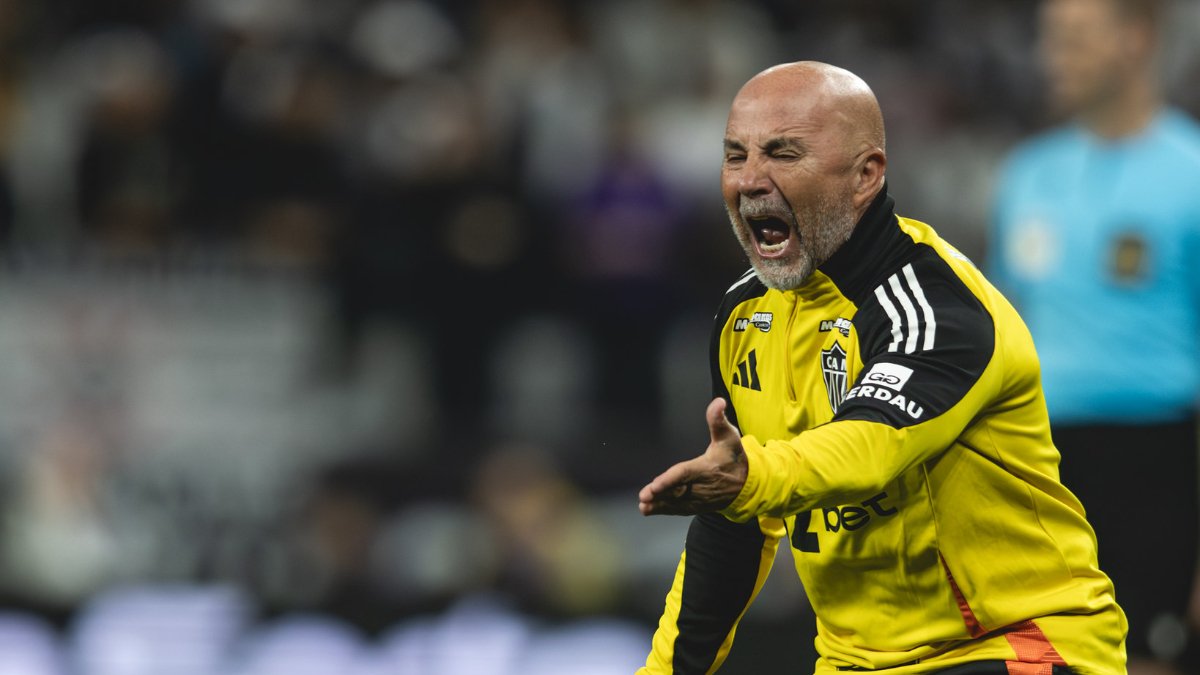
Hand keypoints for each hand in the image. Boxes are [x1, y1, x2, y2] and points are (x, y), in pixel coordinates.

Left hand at [638, 398, 747, 515]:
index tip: (655, 484)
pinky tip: (648, 510)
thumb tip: (718, 402)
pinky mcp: (697, 505)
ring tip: (643, 506)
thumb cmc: (734, 456)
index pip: (686, 474)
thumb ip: (719, 420)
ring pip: (677, 502)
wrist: (747, 483)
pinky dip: (664, 510)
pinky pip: (679, 509)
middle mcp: (702, 486)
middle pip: (678, 491)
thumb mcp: (729, 436)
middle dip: (661, 494)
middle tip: (644, 496)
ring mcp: (699, 498)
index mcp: (706, 468)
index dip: (670, 479)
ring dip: (659, 505)